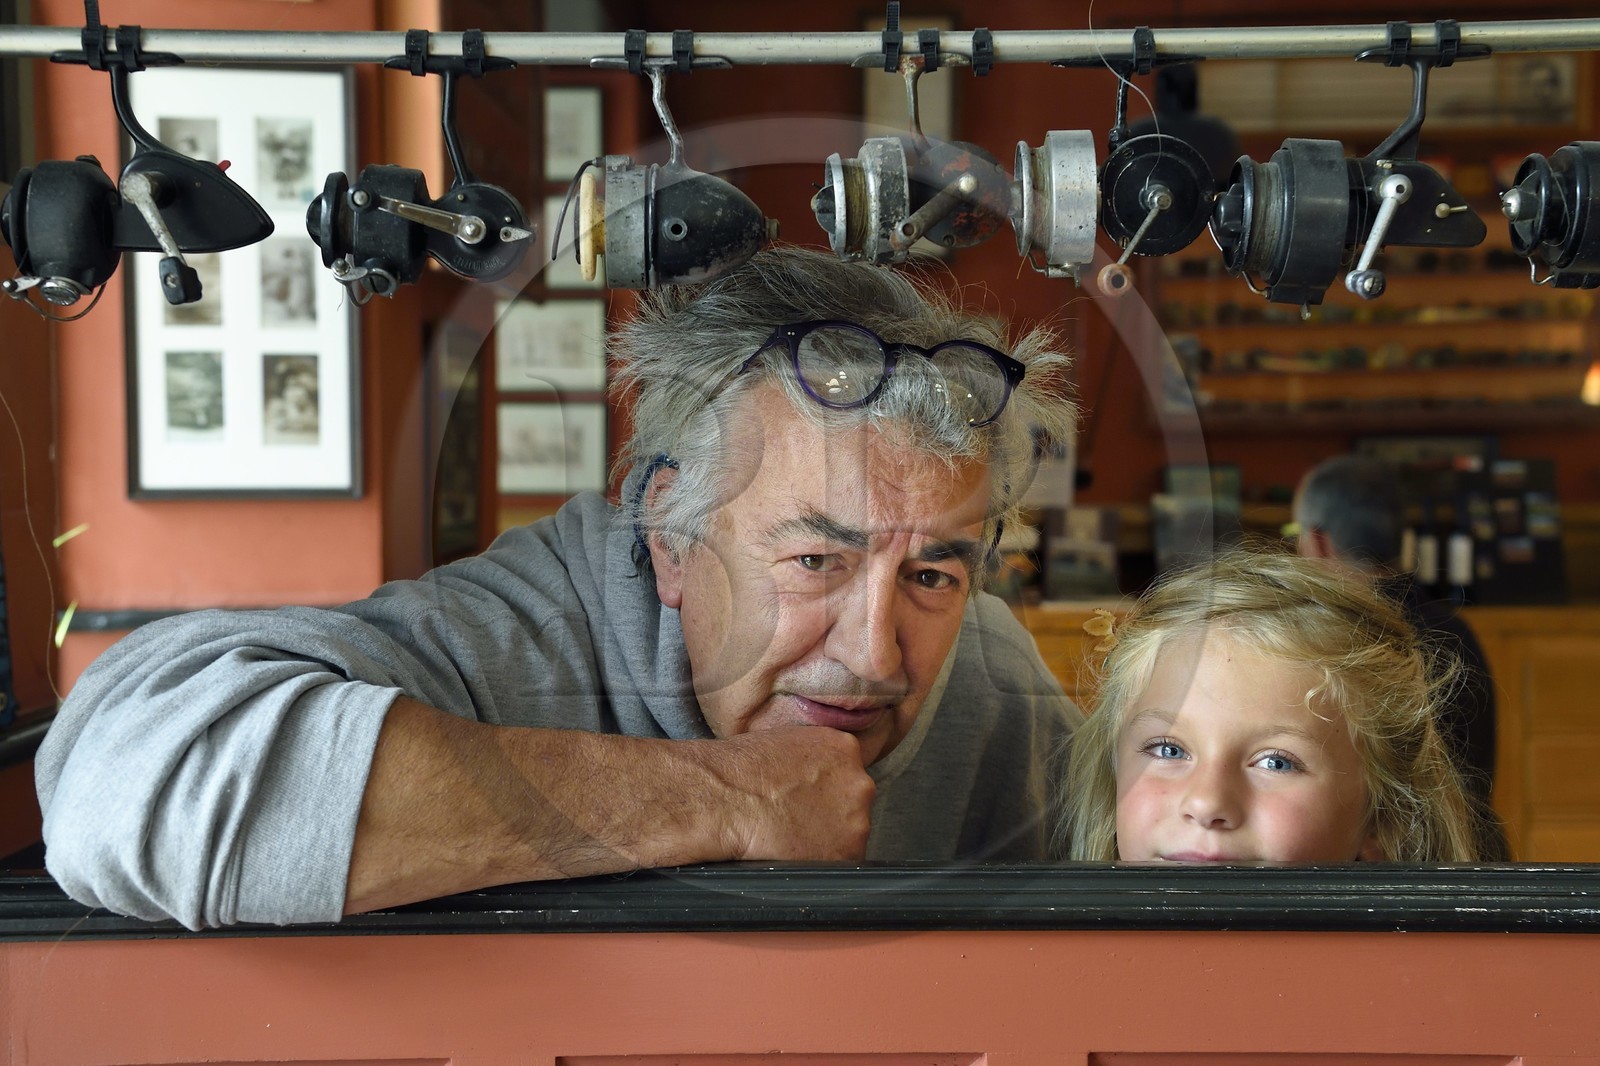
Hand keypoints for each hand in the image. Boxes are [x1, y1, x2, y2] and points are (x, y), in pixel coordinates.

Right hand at [708, 727, 875, 861]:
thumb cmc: (739, 771)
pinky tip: (793, 851)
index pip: (848, 775)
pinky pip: (839, 863)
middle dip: (832, 815)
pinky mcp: (846, 853)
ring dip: (827, 840)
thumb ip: (813, 758)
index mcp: (844, 749)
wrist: (724, 800)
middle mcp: (859, 783)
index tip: (812, 800)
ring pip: (849, 836)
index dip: (827, 791)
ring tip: (791, 837)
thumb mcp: (785, 742)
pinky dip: (820, 862)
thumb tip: (814, 774)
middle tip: (799, 820)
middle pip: (854, 806)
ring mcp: (856, 820)